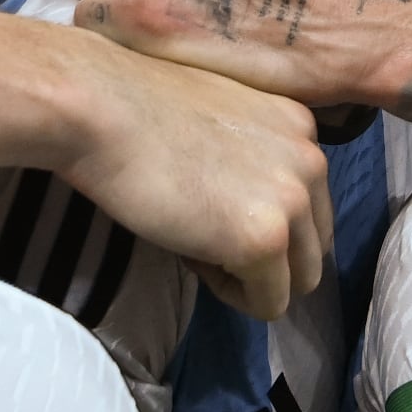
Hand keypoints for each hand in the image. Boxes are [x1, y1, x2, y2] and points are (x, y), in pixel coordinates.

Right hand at [59, 30, 334, 321]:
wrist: (98, 108)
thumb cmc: (134, 108)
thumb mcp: (217, 120)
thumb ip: (252, 158)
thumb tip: (249, 210)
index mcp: (299, 127)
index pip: (308, 204)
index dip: (257, 218)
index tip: (206, 203)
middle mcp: (312, 159)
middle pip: (313, 246)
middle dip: (263, 255)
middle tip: (200, 230)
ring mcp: (293, 200)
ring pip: (300, 281)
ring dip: (251, 278)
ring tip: (196, 241)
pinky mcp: (264, 239)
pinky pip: (267, 303)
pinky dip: (229, 293)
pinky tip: (190, 252)